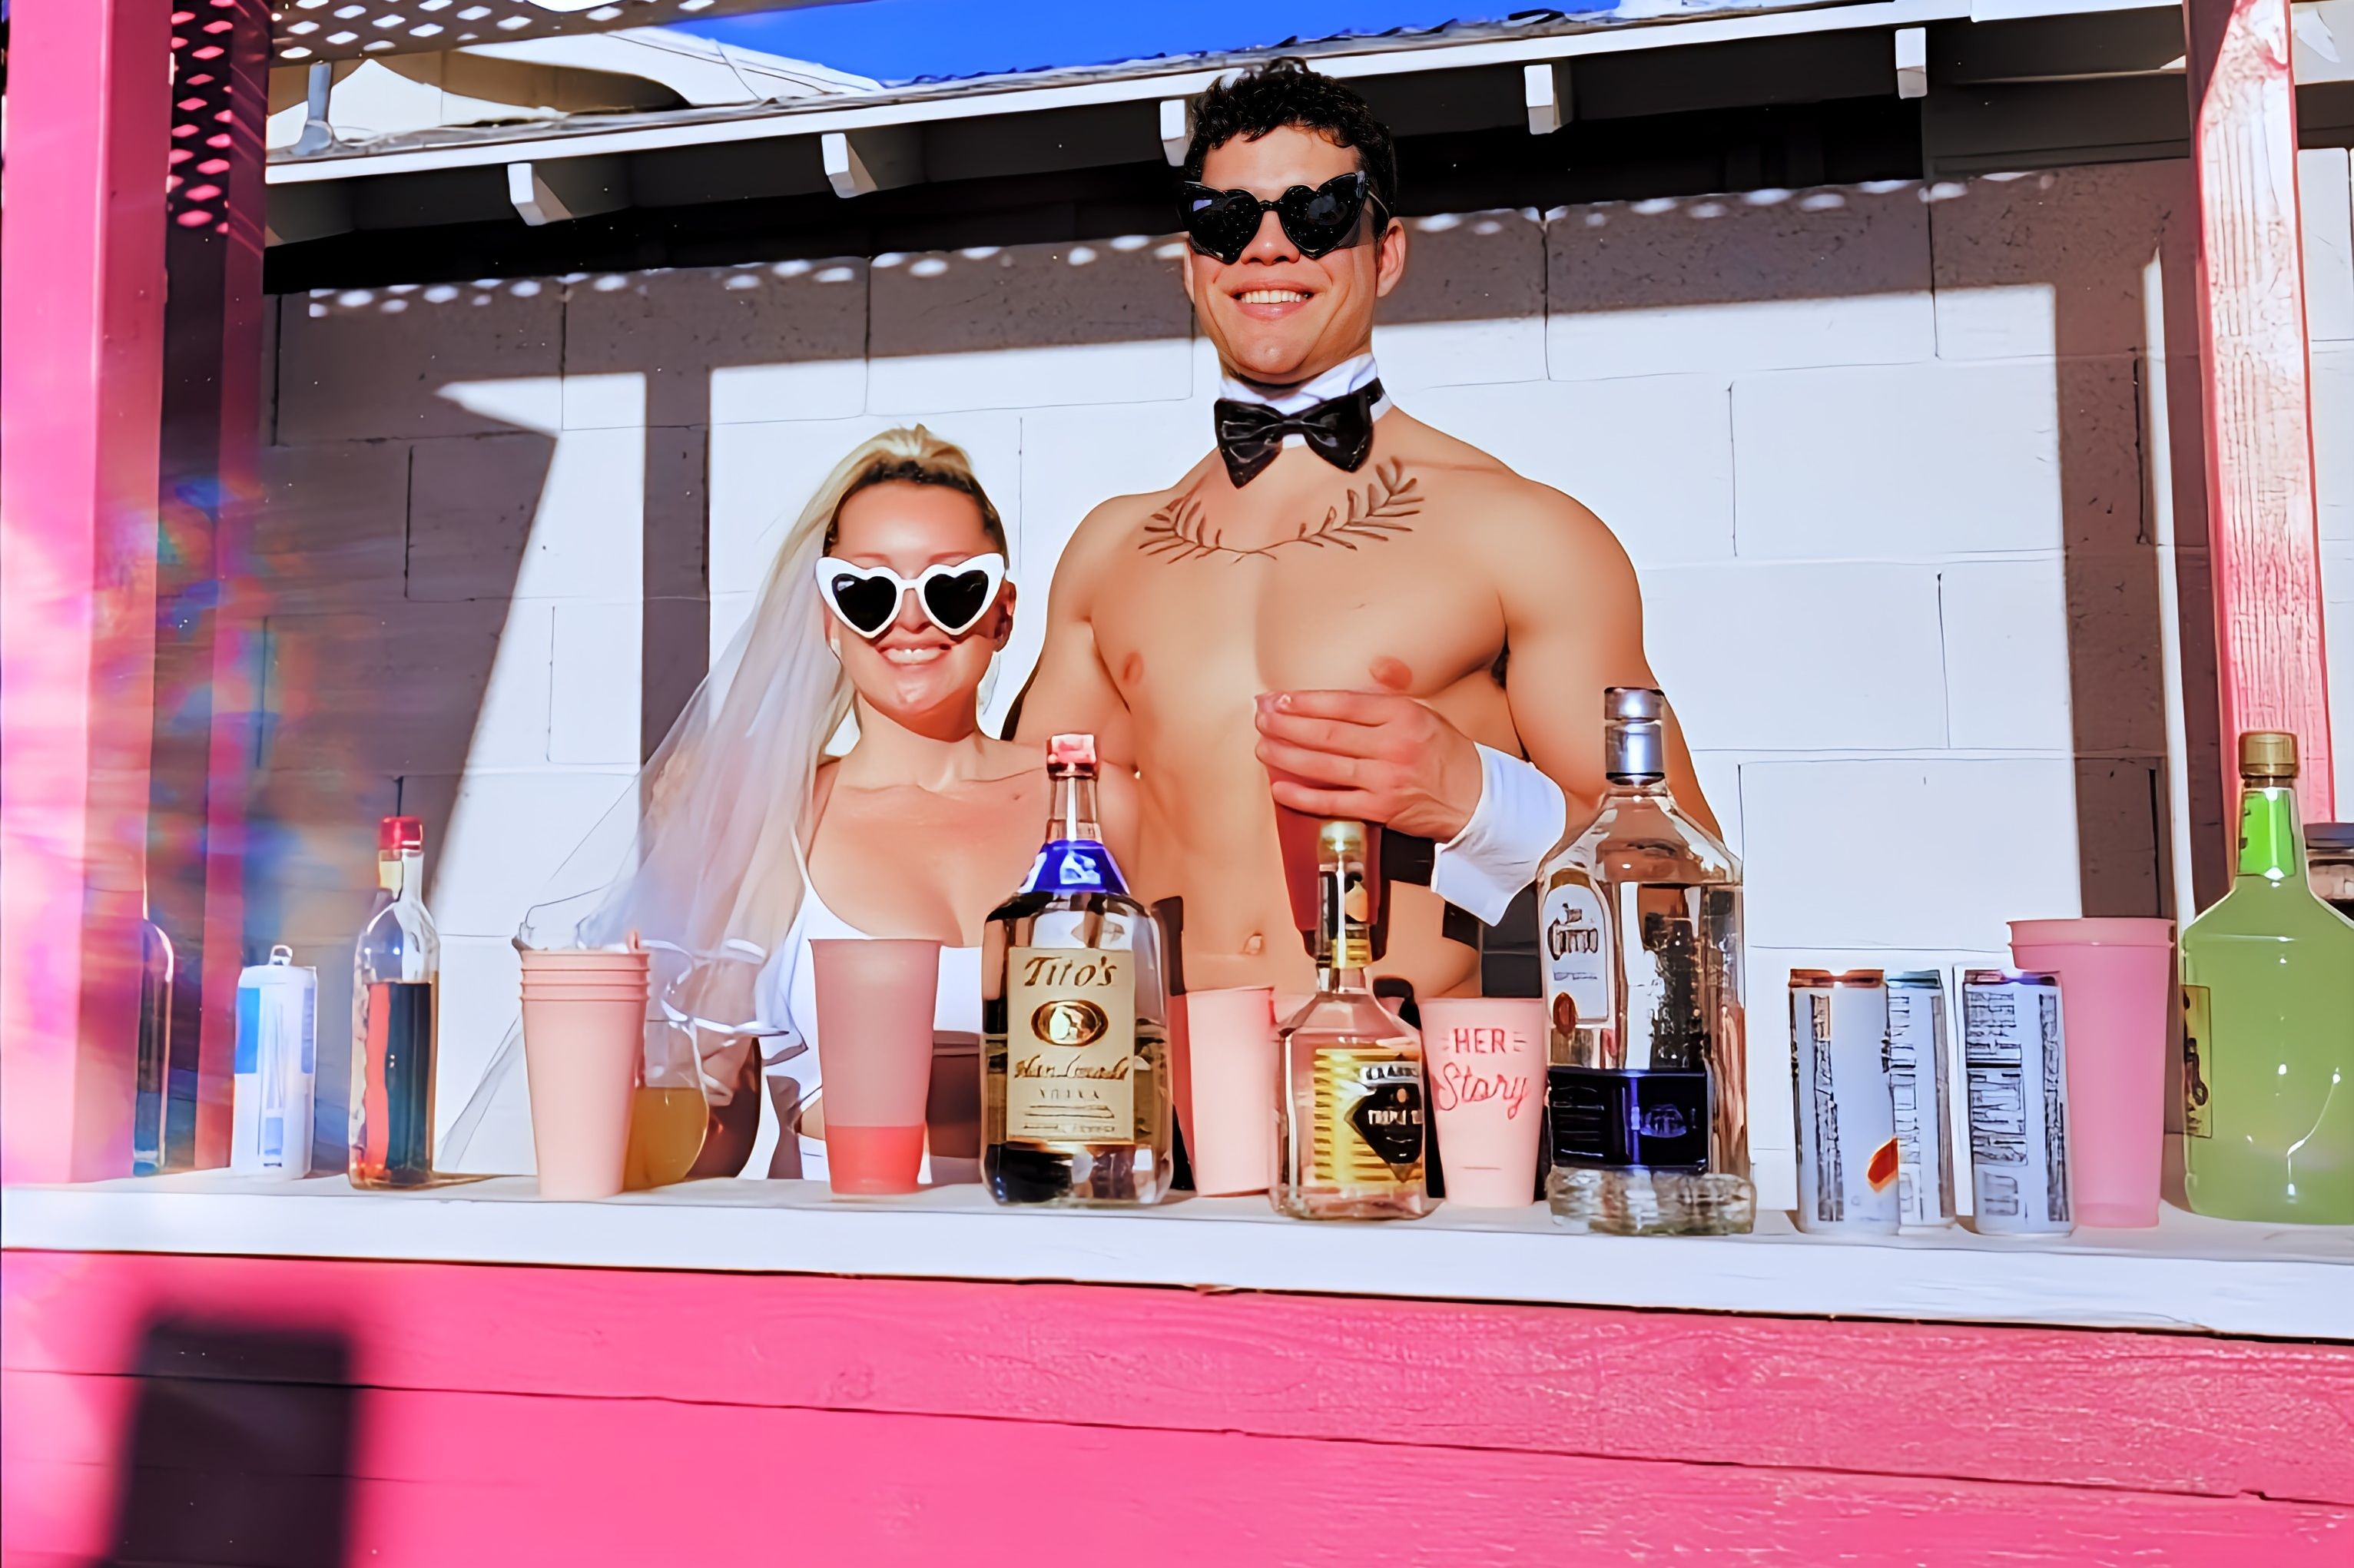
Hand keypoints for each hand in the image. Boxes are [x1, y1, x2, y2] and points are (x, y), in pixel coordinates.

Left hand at [1254, 690, 1484, 840]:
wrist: (1477, 800)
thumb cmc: (1446, 754)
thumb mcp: (1426, 712)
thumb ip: (1393, 691)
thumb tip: (1375, 665)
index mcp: (1402, 716)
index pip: (1344, 704)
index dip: (1306, 702)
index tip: (1279, 699)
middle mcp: (1392, 745)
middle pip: (1327, 733)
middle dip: (1287, 725)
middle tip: (1261, 719)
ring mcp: (1385, 779)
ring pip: (1324, 766)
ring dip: (1287, 756)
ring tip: (1262, 747)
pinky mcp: (1381, 810)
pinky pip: (1333, 802)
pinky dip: (1303, 796)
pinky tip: (1279, 787)